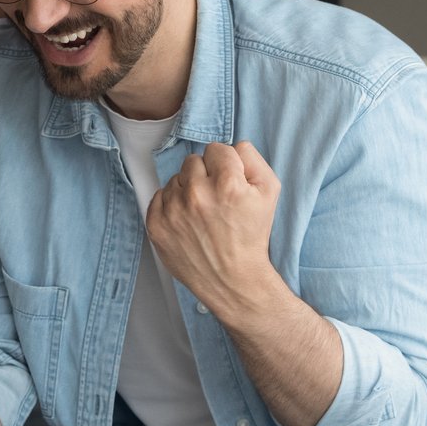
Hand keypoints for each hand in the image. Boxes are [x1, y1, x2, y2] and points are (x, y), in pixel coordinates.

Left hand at [145, 141, 280, 316]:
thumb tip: (231, 146)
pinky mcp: (157, 226)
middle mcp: (197, 196)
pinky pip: (159, 196)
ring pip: (175, 179)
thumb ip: (252, 158)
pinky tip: (187, 221)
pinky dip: (171, 205)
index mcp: (228, 185)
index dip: (225, 164)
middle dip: (205, 176)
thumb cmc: (250, 235)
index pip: (217, 149)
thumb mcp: (269, 192)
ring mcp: (174, 212)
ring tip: (202, 213)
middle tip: (216, 200)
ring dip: (187, 190)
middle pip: (192, 161)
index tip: (228, 183)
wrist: (232, 279)